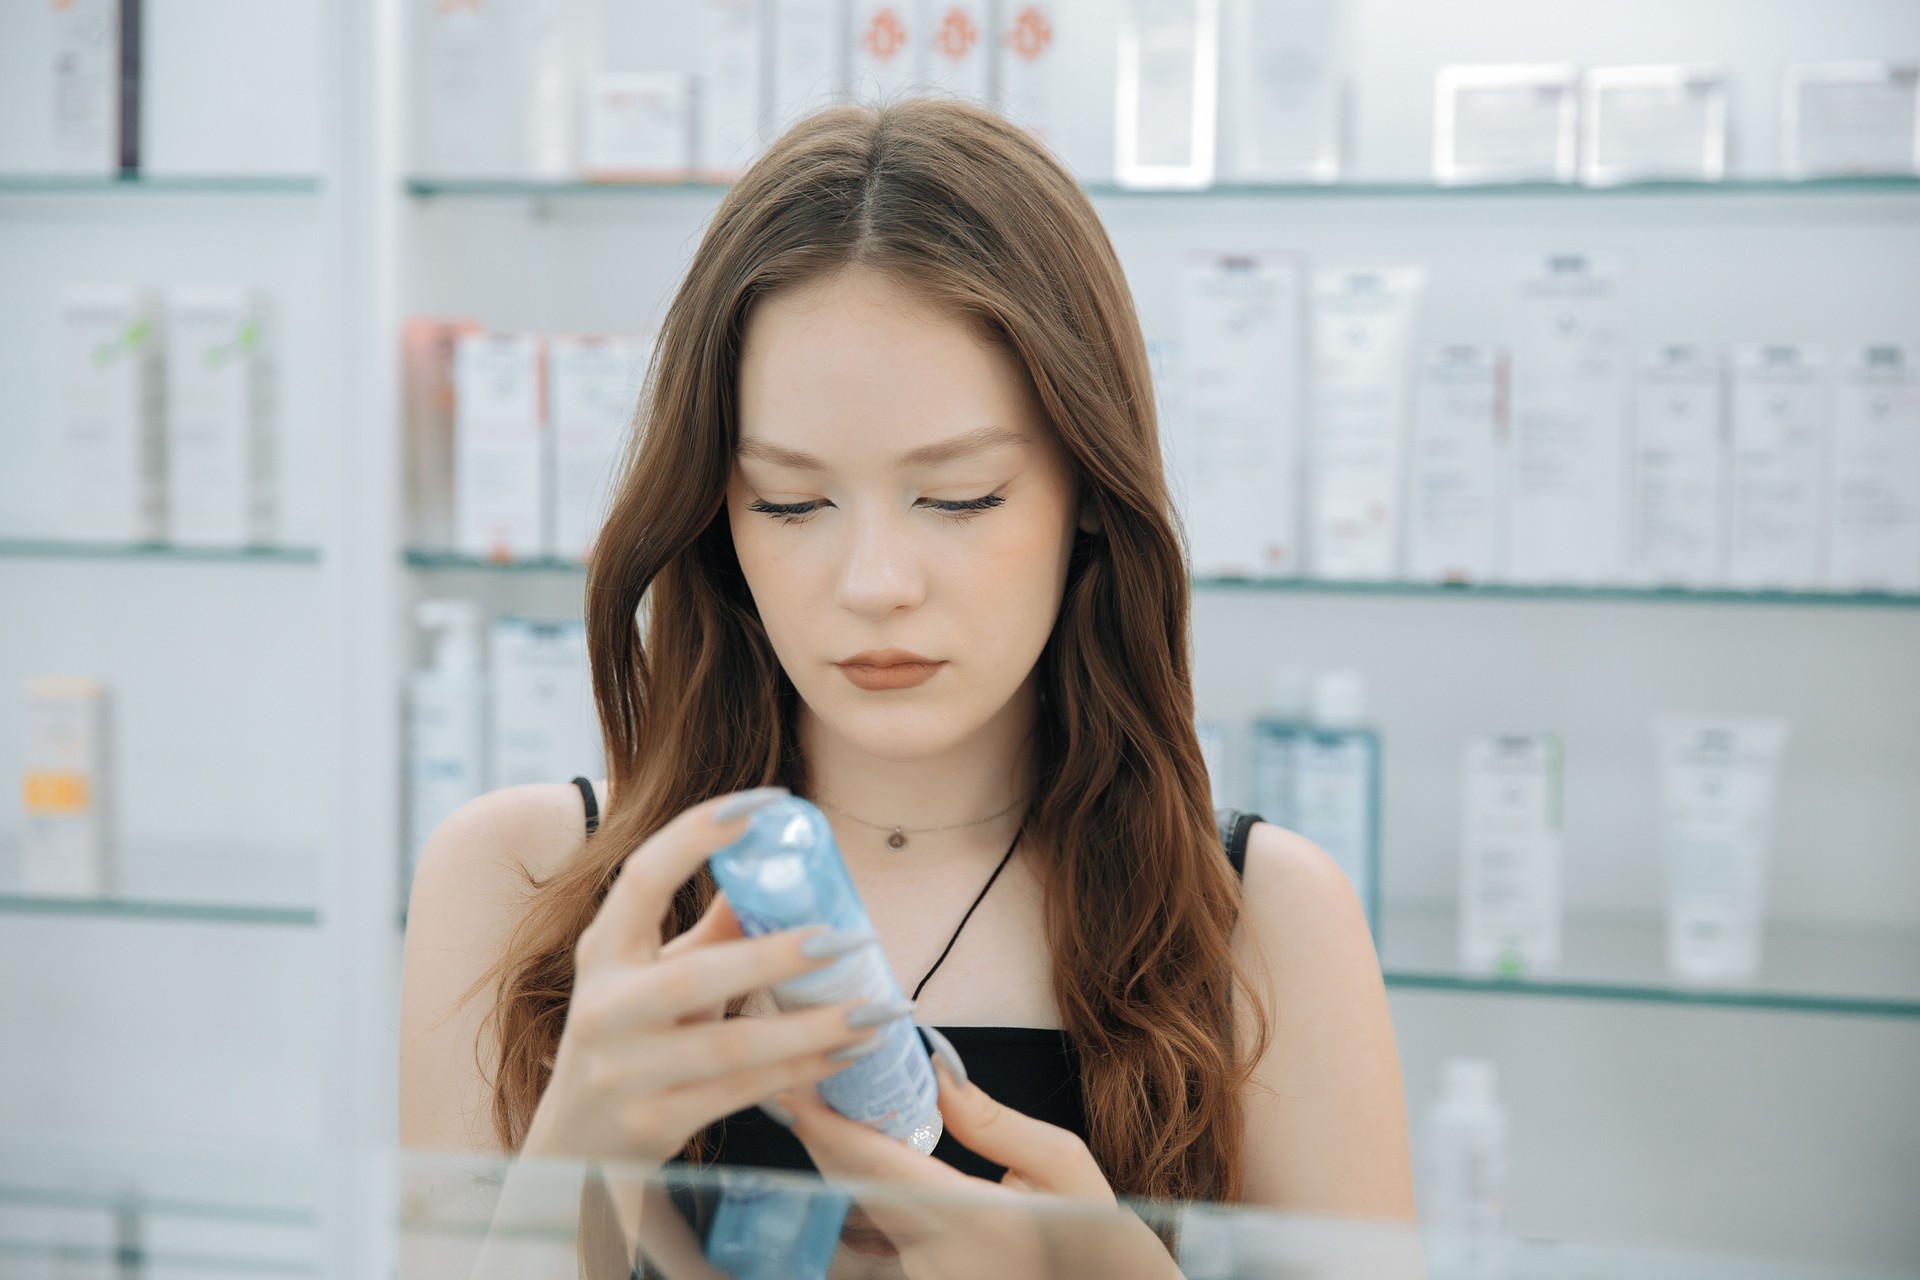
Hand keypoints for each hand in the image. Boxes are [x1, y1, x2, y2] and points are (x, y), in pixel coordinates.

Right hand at [519, 787, 912, 1164]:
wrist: (576, 1144)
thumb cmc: (632, 1036)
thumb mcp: (655, 974)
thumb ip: (713, 930)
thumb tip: (778, 867)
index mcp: (604, 952)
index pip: (642, 878)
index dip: (697, 835)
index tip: (762, 804)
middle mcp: (604, 1009)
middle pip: (693, 978)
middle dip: (774, 956)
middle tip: (846, 937)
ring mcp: (624, 1073)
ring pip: (730, 1049)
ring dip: (812, 1029)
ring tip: (877, 1011)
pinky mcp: (653, 1123)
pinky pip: (742, 1093)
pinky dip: (803, 1073)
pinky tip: (850, 1053)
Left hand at [772, 1035, 1180, 1279]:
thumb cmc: (1093, 1235)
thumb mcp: (1059, 1162)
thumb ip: (989, 1121)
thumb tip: (936, 1074)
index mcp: (974, 1221)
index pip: (882, 1167)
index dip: (831, 1131)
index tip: (795, 1095)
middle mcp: (936, 1259)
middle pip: (859, 1188)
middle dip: (826, 1137)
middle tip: (801, 1086)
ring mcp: (925, 1277)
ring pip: (864, 1212)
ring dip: (842, 1164)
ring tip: (827, 1113)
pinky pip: (880, 1234)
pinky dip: (867, 1193)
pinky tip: (862, 1157)